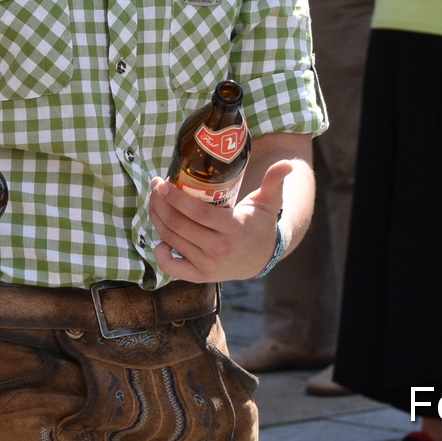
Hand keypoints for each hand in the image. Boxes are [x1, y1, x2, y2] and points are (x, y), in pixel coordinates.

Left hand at [148, 159, 292, 281]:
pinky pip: (173, 267)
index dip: (176, 198)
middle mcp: (219, 249)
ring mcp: (208, 265)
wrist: (261, 259)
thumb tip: (288, 163)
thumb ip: (275, 181)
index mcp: (233, 228)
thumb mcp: (269, 202)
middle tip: (155, 187)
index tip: (162, 184)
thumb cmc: (260, 224)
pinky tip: (159, 239)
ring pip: (172, 240)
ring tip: (154, 202)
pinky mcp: (200, 276)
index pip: (198, 213)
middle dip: (161, 204)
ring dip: (157, 219)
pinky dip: (161, 254)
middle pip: (180, 225)